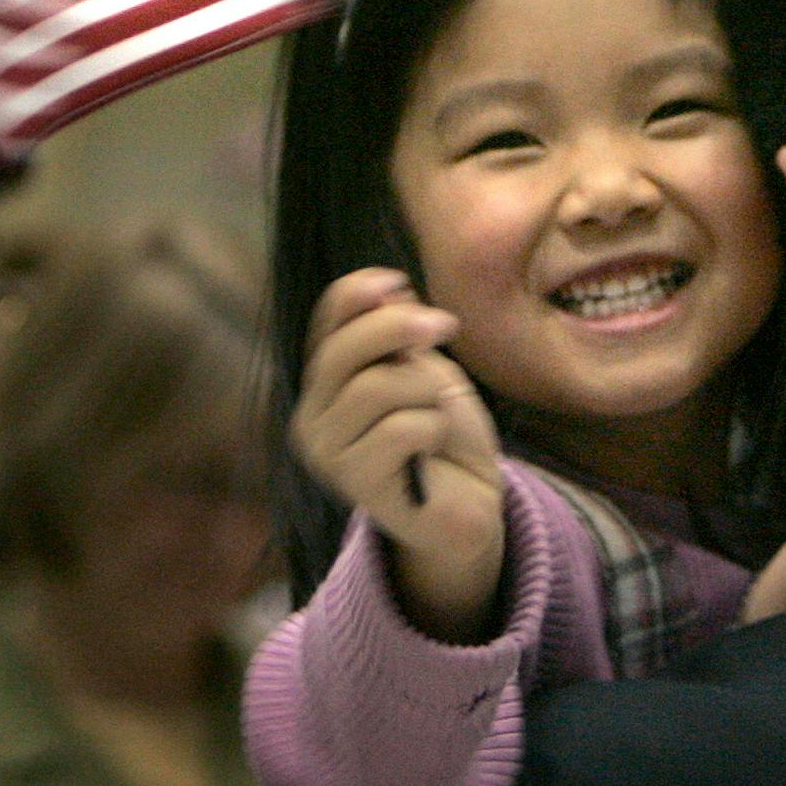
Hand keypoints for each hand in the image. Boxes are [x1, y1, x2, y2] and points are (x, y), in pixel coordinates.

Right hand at [291, 267, 503, 641]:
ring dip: (426, 389)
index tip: (400, 281)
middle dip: (399, 328)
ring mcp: (329, 454)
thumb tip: (385, 291)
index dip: (357, 295)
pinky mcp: (357, 484)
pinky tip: (434, 447)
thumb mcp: (426, 372)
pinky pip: (400, 429)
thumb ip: (399, 339)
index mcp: (326, 383)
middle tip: (446, 327)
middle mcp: (313, 418)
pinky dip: (432, 428)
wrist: (472, 504)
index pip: (325, 324)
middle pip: (342, 352)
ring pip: (376, 388)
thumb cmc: (446, 437)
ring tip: (439, 411)